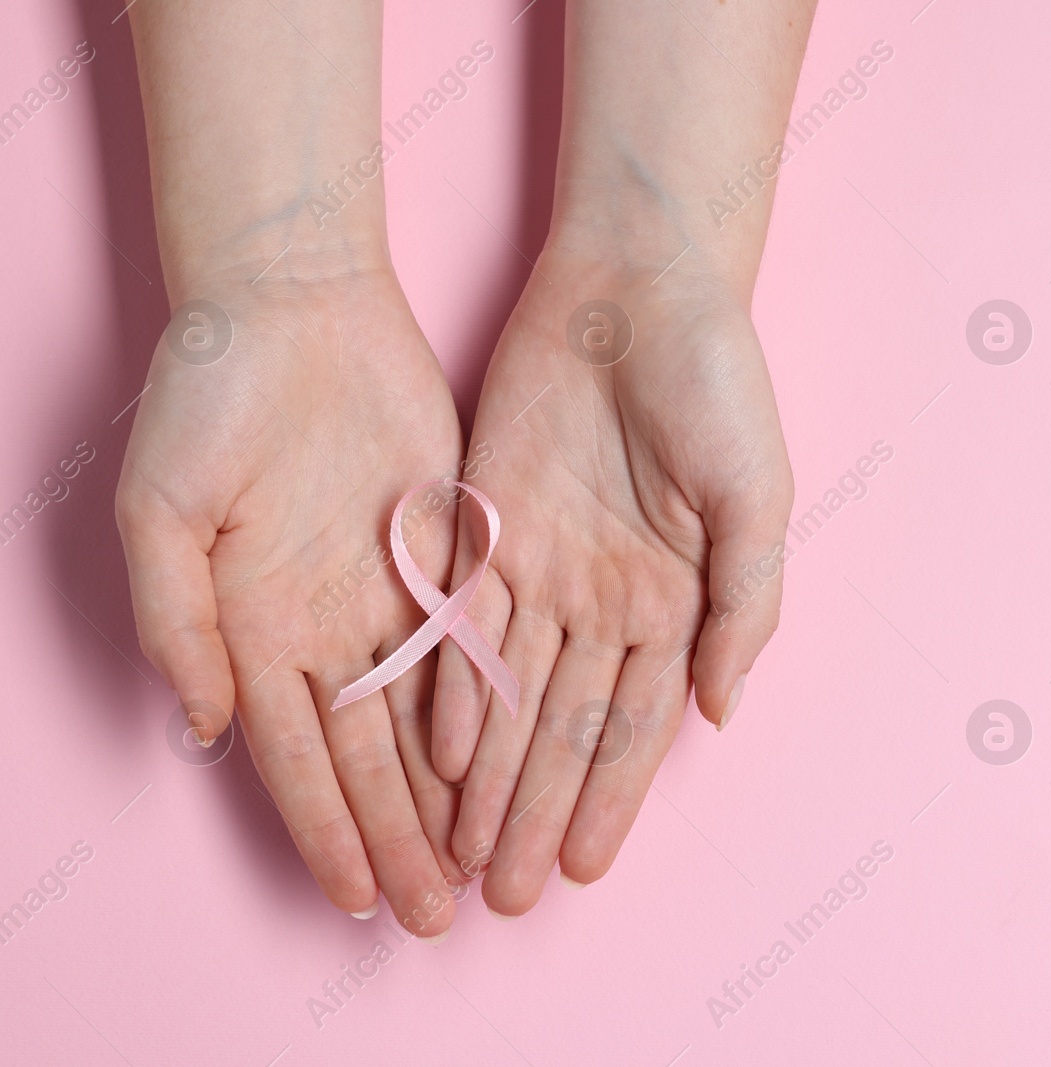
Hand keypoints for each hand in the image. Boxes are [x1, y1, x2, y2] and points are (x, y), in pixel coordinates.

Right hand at [117, 264, 469, 935]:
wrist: (292, 306)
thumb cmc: (207, 400)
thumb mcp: (161, 510)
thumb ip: (179, 622)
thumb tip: (204, 730)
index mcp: (254, 629)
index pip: (297, 758)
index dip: (328, 830)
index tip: (362, 901)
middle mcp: (327, 625)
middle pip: (371, 757)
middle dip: (403, 839)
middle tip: (441, 915)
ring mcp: (389, 591)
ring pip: (430, 716)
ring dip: (452, 795)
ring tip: (482, 862)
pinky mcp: (450, 548)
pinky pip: (476, 641)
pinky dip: (492, 706)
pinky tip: (516, 762)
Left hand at [429, 247, 793, 913]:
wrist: (637, 287)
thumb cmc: (717, 385)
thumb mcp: (760, 497)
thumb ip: (745, 607)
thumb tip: (723, 712)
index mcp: (677, 601)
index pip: (635, 724)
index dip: (610, 798)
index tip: (586, 868)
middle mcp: (606, 598)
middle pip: (564, 729)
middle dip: (538, 812)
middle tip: (508, 896)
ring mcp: (544, 567)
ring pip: (508, 694)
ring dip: (487, 776)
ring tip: (465, 852)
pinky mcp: (485, 525)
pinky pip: (462, 625)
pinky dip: (449, 690)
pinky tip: (436, 754)